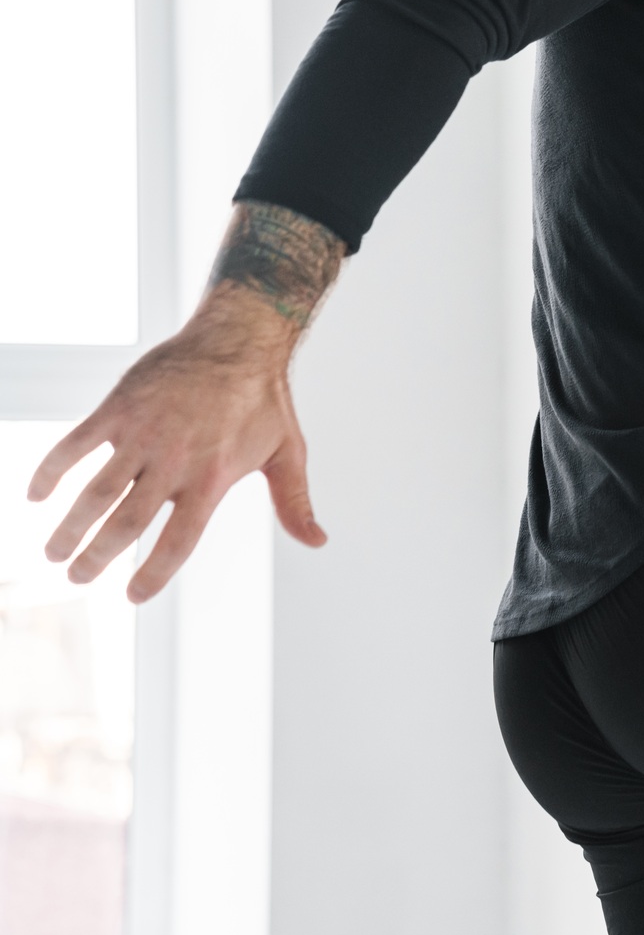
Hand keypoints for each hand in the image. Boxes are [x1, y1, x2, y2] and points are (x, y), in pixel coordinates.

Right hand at [28, 287, 326, 602]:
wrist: (238, 338)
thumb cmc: (264, 400)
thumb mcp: (287, 453)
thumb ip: (294, 502)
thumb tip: (317, 541)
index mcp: (213, 479)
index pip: (179, 540)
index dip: (154, 573)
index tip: (132, 595)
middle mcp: (174, 461)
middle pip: (127, 522)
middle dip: (97, 556)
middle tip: (77, 578)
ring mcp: (142, 434)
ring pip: (96, 491)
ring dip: (70, 525)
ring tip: (53, 553)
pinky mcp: (119, 408)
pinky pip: (75, 444)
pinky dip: (50, 470)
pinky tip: (35, 494)